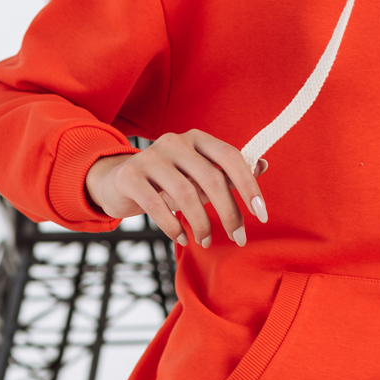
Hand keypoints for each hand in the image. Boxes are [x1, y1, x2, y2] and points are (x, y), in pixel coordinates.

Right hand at [85, 131, 267, 248]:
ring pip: (186, 194)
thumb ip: (227, 172)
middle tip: (238, 237)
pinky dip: (173, 227)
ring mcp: (150, 156)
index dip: (249, 186)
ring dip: (202, 223)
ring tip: (206, 240)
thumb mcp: (198, 175)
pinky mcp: (129, 176)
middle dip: (229, 213)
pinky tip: (183, 238)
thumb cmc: (167, 181)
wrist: (117, 182)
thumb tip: (262, 165)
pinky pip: (156, 205)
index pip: (230, 157)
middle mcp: (175, 142)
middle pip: (211, 178)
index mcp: (197, 139)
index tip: (261, 215)